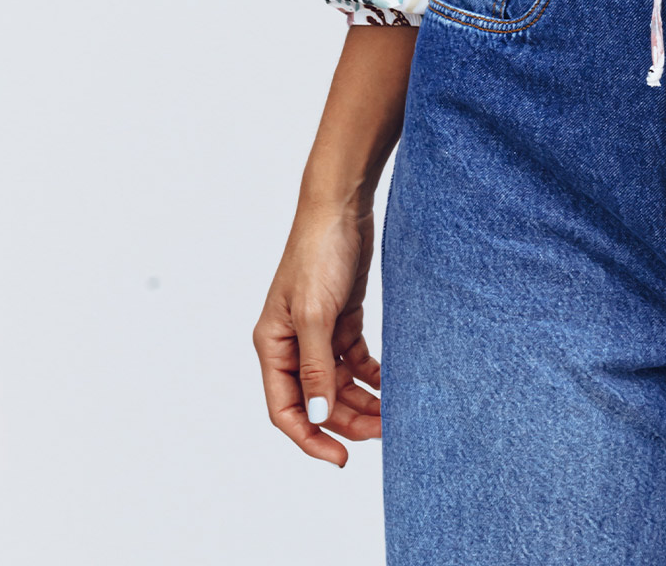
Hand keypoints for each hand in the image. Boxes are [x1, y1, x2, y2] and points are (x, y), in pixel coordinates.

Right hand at [254, 203, 382, 466]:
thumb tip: (317, 418)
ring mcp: (317, 332)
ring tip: (392, 413)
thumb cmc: (319, 253)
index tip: (341, 458)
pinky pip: (354, 361)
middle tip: (384, 432)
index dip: (311, 438)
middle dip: (347, 420)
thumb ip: (316, 369)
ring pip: (338, 384)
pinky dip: (371, 376)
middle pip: (317, 401)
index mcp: (273, 346)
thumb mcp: (316, 314)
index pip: (285, 410)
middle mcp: (292, 344)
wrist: (342, 206)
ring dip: (362, 402)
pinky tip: (391, 384)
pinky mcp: (341, 318)